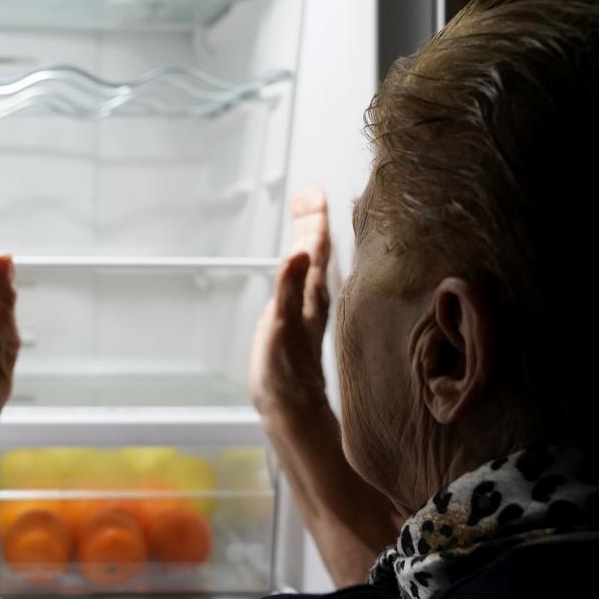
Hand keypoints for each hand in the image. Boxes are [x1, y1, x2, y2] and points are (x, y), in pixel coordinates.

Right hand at [248, 187, 332, 424]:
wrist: (290, 406)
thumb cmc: (286, 371)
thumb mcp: (282, 326)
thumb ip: (288, 288)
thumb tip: (297, 252)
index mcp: (310, 291)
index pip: (316, 245)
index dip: (314, 218)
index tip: (313, 192)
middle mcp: (312, 296)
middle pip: (314, 249)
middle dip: (311, 220)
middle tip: (308, 193)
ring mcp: (306, 308)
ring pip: (311, 263)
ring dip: (308, 237)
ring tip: (305, 215)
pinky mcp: (298, 320)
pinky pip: (304, 281)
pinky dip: (301, 263)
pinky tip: (299, 261)